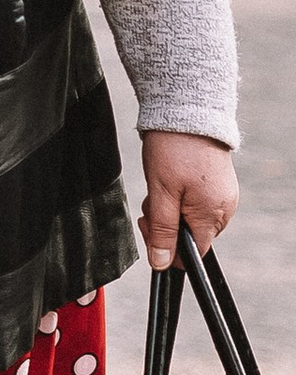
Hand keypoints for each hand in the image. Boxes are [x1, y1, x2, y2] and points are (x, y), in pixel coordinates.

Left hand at [141, 130, 236, 270]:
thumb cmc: (173, 150)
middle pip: (191, 236)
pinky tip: (171, 180)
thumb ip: (163, 231)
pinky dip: (179, 197)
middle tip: (152, 200)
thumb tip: (161, 263)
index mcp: (213, 215)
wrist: (187, 111)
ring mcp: (223, 196)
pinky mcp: (218, 184)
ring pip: (190, 219)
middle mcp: (224, 209)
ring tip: (161, 185)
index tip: (150, 224)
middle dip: (165, 224)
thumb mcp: (161, 193)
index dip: (167, 247)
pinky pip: (196, 203)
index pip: (193, 254)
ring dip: (170, 209)